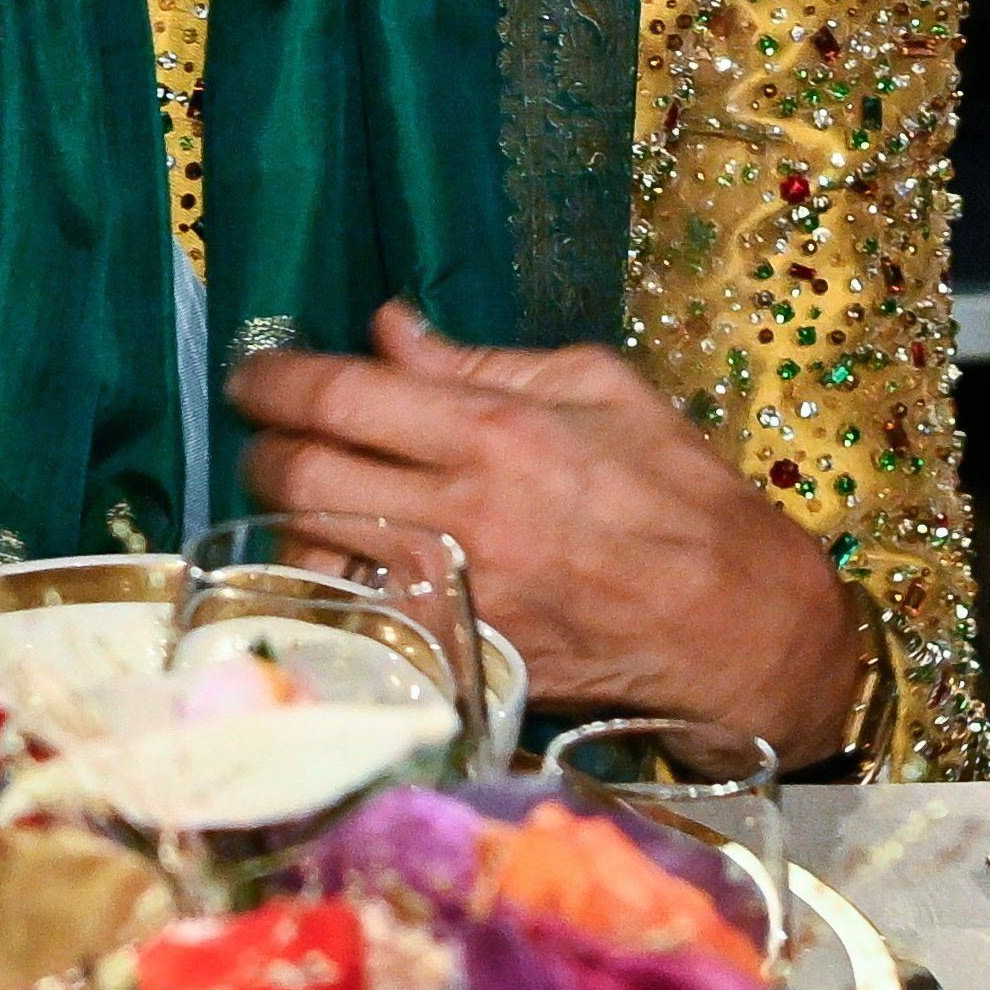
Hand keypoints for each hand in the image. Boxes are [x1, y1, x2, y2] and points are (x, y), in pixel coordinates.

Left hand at [223, 304, 857, 757]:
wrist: (737, 630)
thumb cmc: (680, 495)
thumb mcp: (600, 390)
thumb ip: (483, 362)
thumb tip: (390, 330)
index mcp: (495, 432)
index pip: (339, 396)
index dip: (274, 381)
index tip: (252, 376)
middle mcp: (460, 514)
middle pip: (300, 476)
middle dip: (264, 449)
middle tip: (269, 438)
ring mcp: (453, 597)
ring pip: (309, 554)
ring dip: (286, 525)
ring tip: (302, 504)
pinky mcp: (455, 659)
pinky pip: (350, 620)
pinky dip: (328, 591)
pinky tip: (337, 570)